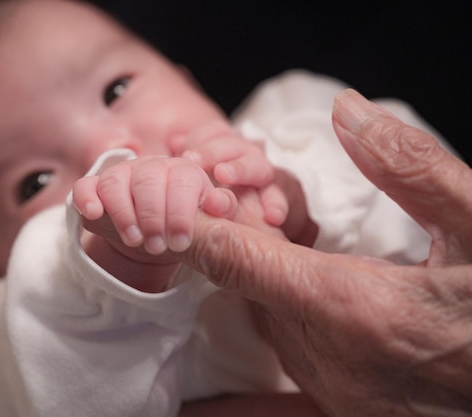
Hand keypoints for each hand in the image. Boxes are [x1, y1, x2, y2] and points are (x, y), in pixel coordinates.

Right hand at [73, 155, 236, 255]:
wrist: (160, 228)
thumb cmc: (188, 221)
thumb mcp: (212, 217)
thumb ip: (221, 208)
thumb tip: (220, 202)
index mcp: (182, 171)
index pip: (182, 181)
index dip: (181, 212)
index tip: (181, 242)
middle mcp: (151, 168)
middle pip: (148, 180)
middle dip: (152, 216)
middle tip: (157, 246)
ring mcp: (122, 176)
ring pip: (115, 183)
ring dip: (123, 213)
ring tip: (134, 241)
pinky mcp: (96, 189)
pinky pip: (86, 187)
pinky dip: (87, 199)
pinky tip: (95, 215)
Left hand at [181, 89, 471, 415]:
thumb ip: (412, 170)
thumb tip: (348, 113)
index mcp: (353, 307)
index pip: (238, 258)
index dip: (189, 226)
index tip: (150, 204)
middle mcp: (330, 358)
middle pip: (248, 284)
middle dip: (239, 239)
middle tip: (244, 200)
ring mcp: (333, 390)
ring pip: (267, 315)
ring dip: (264, 276)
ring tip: (283, 237)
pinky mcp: (343, 405)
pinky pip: (289, 350)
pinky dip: (283, 312)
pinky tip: (294, 306)